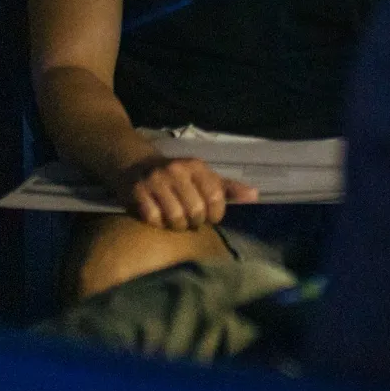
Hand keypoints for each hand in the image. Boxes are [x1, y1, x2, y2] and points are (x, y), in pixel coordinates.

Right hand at [112, 153, 258, 229]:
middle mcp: (177, 170)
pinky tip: (158, 218)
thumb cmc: (176, 176)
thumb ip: (228, 188)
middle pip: (196, 211)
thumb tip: (255, 195)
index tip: (210, 217)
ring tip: (176, 222)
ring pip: (175, 218)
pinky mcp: (137, 191)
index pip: (216, 197)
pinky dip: (157, 224)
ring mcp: (156, 180)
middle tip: (190, 221)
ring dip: (177, 226)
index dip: (215, 214)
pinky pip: (153, 219)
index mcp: (197, 166)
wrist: (135, 164)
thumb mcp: (202, 177)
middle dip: (195, 223)